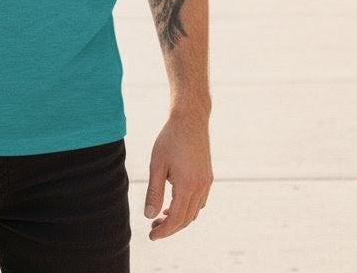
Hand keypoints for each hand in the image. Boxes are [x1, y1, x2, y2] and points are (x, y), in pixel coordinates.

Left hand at [144, 109, 212, 240]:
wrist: (190, 119)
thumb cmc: (170, 139)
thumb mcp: (157, 165)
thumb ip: (154, 192)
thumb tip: (149, 216)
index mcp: (187, 186)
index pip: (176, 219)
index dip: (163, 231)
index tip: (151, 236)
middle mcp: (201, 188)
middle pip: (186, 219)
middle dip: (170, 227)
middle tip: (153, 228)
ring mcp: (207, 183)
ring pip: (194, 211)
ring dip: (179, 218)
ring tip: (160, 217)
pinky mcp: (208, 177)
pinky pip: (199, 201)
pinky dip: (187, 208)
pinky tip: (174, 203)